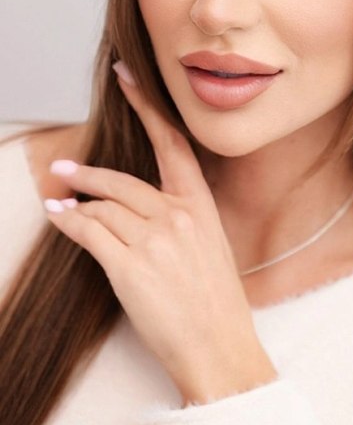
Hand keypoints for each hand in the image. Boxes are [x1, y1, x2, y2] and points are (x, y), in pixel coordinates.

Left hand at [44, 60, 277, 404]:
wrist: (219, 348)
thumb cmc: (216, 301)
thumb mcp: (210, 245)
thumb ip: (180, 216)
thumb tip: (139, 203)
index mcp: (200, 205)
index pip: (171, 142)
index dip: (146, 105)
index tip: (126, 77)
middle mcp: (177, 215)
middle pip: (122, 181)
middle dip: (88, 173)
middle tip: (65, 168)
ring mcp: (153, 240)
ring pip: (103, 206)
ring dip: (77, 201)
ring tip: (60, 197)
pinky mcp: (129, 266)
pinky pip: (89, 232)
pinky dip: (69, 222)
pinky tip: (60, 216)